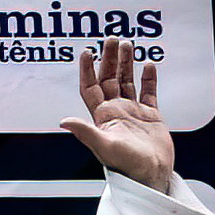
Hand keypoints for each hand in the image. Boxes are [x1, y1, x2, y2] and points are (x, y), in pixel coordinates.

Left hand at [58, 40, 173, 191]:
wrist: (151, 175)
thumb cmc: (126, 165)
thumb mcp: (103, 146)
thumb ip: (85, 131)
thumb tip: (62, 121)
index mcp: (102, 117)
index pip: (90, 88)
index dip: (87, 70)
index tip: (86, 51)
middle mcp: (115, 112)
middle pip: (110, 79)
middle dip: (109, 59)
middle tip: (111, 38)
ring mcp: (133, 113)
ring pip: (128, 81)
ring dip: (127, 63)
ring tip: (127, 44)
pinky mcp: (151, 116)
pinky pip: (149, 93)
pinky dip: (148, 79)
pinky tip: (148, 65)